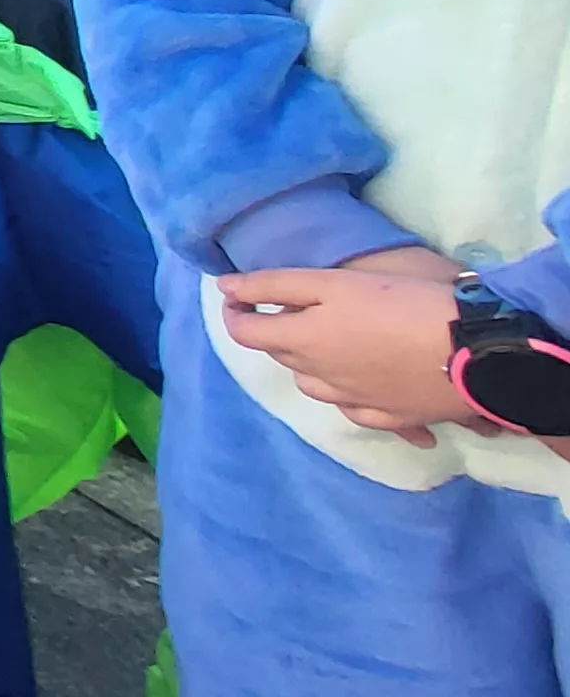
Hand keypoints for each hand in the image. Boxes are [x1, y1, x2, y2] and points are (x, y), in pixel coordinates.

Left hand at [224, 259, 476, 442]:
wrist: (475, 351)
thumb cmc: (402, 304)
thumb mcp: (334, 282)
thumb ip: (275, 285)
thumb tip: (225, 288)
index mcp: (303, 344)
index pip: (246, 333)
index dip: (234, 313)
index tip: (237, 297)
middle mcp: (321, 379)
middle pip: (284, 357)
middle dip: (281, 332)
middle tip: (302, 307)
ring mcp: (357, 402)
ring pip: (318, 386)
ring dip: (314, 366)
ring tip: (336, 342)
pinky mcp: (394, 418)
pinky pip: (359, 411)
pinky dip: (354, 397)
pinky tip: (370, 385)